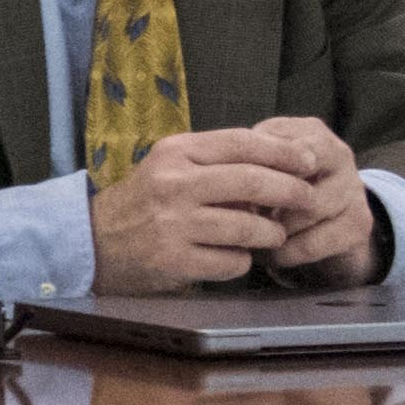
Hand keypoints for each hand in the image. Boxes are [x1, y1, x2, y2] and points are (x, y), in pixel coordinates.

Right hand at [88, 130, 319, 289]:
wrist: (95, 240)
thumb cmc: (145, 200)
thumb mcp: (172, 164)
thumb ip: (217, 159)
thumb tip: (279, 163)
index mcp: (175, 152)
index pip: (242, 143)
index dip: (283, 152)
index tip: (309, 161)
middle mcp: (174, 184)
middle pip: (251, 182)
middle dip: (291, 191)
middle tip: (309, 198)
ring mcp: (173, 225)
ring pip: (247, 227)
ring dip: (270, 233)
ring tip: (273, 235)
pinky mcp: (174, 262)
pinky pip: (231, 262)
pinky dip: (241, 261)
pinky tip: (234, 257)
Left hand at [233, 114, 388, 279]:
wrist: (328, 224)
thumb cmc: (283, 188)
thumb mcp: (263, 167)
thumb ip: (245, 165)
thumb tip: (220, 185)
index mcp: (310, 132)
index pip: (278, 145)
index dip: (249, 171)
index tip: (226, 191)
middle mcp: (338, 154)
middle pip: (295, 175)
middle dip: (262, 202)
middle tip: (233, 218)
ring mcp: (352, 188)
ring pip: (306, 210)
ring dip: (271, 230)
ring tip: (248, 237)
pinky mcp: (358, 224)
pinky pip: (312, 242)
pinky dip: (284, 253)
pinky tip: (268, 255)